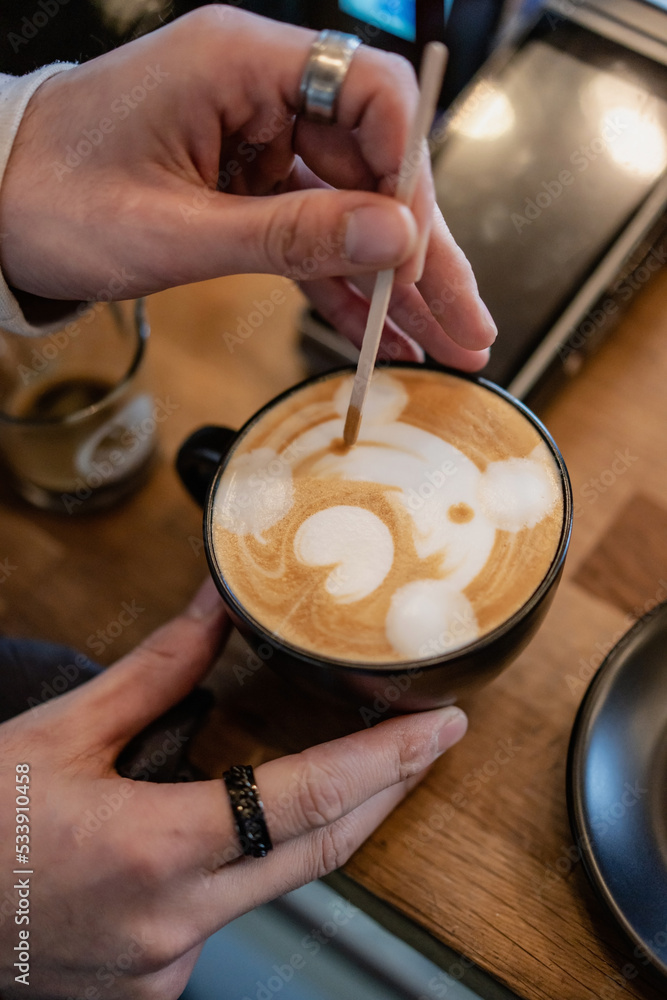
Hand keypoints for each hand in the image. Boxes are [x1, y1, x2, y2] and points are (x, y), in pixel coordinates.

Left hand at [0, 5, 494, 368]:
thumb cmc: (55, 197)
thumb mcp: (175, 230)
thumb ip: (289, 235)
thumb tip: (395, 239)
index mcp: (240, 65)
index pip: (369, 93)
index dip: (409, 173)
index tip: (420, 251)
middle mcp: (262, 92)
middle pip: (376, 166)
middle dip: (423, 254)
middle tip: (467, 323)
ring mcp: (259, 142)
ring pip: (353, 210)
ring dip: (396, 282)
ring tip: (442, 343)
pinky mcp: (249, 186)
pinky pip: (314, 234)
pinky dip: (344, 284)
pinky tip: (381, 331)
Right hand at [0, 579, 466, 998]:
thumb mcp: (61, 735)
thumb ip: (155, 673)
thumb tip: (214, 610)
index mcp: (154, 853)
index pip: (308, 802)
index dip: (388, 760)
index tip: (443, 727)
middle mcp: (172, 928)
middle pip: (320, 854)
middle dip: (386, 792)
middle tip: (429, 740)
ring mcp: (162, 971)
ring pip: (275, 887)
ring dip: (320, 827)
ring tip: (355, 769)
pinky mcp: (148, 988)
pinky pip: (223, 918)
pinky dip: (249, 866)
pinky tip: (239, 828)